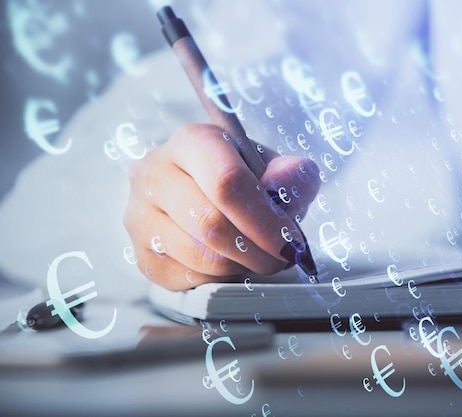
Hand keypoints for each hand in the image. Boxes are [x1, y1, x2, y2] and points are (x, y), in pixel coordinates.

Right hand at [124, 123, 320, 289]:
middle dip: (258, 250)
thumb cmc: (238, 178)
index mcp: (191, 142)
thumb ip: (290, 173)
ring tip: (259, 258)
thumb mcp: (270, 166)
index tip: (291, 243)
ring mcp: (140, 215)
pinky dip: (219, 278)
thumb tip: (290, 180)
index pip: (226, 182)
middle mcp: (155, 174)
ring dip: (242, 266)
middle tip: (281, 258)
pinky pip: (188, 278)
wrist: (198, 190)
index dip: (265, 220)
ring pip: (200, 257)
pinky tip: (230, 263)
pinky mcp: (140, 253)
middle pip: (210, 224)